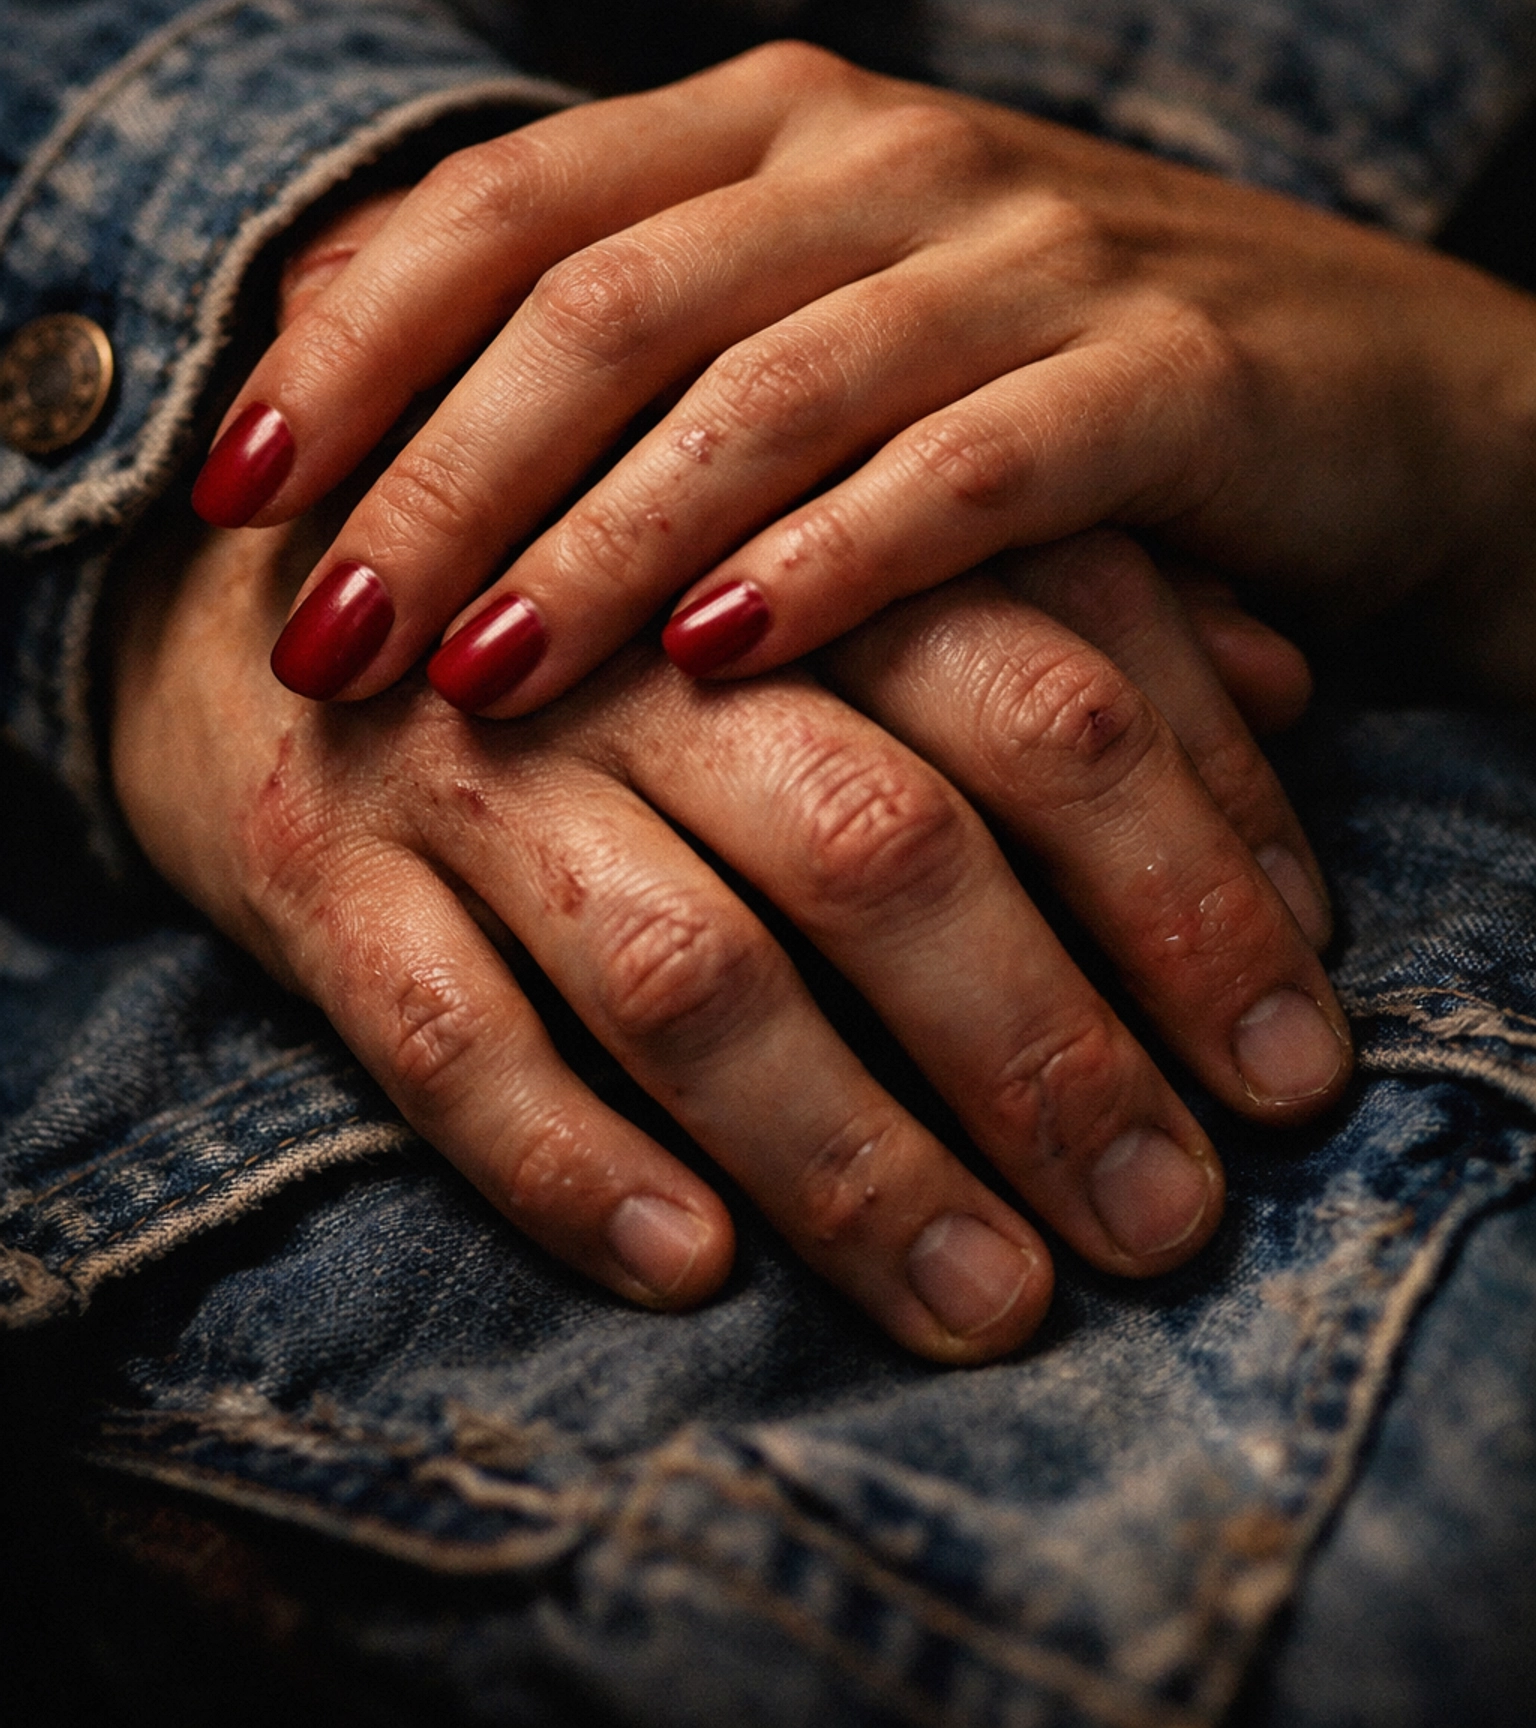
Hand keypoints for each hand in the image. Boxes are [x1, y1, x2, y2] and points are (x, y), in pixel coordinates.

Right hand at [109, 498, 1343, 1364]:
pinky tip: (694, 1273)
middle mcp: (630, 642)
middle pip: (883, 839)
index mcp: (787, 535)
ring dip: (851, 1155)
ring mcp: (465, 764)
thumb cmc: (593, 570)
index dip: (1191, 878)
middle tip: (1173, 1219)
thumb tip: (1288, 696)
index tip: (1292, 1055)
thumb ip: (1056, 594)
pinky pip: (442, 1038)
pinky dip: (566, 1164)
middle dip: (1049, 1050)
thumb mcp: (824, 546)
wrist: (246, 554)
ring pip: (684, 969)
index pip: (1044, 688)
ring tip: (990, 1301)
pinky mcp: (312, 874)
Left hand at [191, 43, 1535, 712]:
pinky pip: (970, 470)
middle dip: (440, 475)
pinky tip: (728, 664)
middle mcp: (883, 154)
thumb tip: (359, 381)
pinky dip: (838, 562)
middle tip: (329, 637)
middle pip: (602, 300)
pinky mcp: (1167, 373)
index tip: (232, 497)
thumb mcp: (830, 315)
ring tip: (481, 676)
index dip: (350, 346)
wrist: (1378, 386)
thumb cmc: (1047, 376)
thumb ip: (636, 323)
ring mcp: (1030, 253)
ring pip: (766, 388)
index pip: (502, 203)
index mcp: (774, 121)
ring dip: (605, 538)